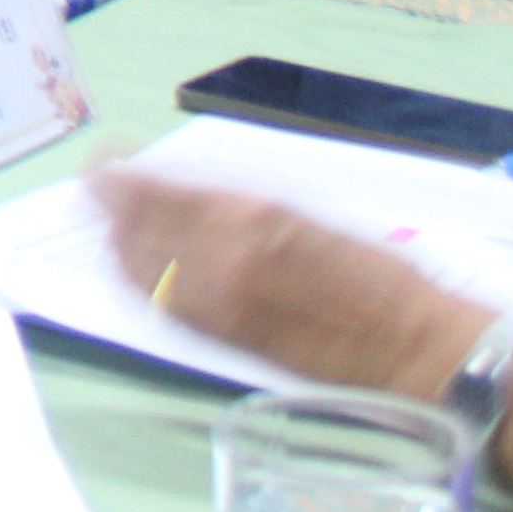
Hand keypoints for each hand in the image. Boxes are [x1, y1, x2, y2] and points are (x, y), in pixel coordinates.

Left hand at [93, 169, 483, 400]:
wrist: (419, 350)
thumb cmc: (382, 278)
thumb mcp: (311, 219)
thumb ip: (245, 209)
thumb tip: (189, 196)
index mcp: (255, 217)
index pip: (161, 193)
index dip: (122, 178)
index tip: (104, 161)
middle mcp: (228, 259)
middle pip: (138, 229)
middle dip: (108, 205)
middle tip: (93, 186)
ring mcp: (224, 304)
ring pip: (143, 270)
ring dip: (116, 242)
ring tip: (103, 221)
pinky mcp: (230, 341)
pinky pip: (167, 307)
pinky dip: (141, 282)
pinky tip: (132, 267)